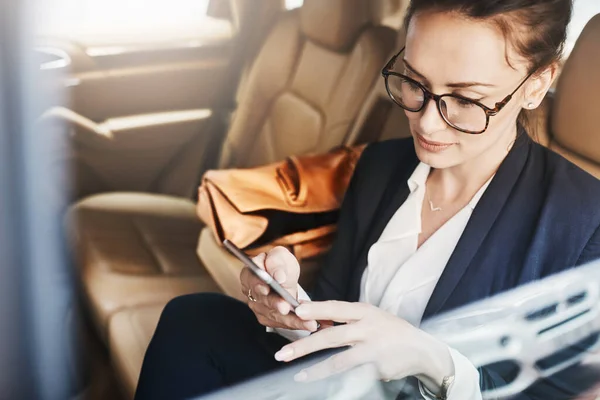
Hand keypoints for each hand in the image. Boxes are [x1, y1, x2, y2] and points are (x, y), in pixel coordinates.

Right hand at [240, 246, 317, 331]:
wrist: (284, 276)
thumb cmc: (280, 264)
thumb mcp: (280, 256)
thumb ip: (277, 264)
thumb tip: (279, 277)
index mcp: (249, 274)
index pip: (251, 279)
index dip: (258, 284)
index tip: (267, 289)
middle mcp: (251, 292)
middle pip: (262, 300)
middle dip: (275, 304)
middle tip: (286, 307)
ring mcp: (257, 307)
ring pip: (273, 315)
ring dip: (289, 319)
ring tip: (306, 320)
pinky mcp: (267, 318)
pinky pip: (280, 323)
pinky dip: (294, 324)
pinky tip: (307, 323)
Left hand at [273, 301, 454, 392]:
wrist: (421, 350)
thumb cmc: (389, 331)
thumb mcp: (370, 317)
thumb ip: (345, 318)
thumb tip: (313, 317)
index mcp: (364, 312)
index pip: (335, 308)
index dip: (315, 310)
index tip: (295, 311)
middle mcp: (368, 328)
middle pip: (331, 336)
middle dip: (305, 346)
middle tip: (283, 353)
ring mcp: (373, 350)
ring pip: (339, 361)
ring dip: (316, 370)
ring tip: (299, 375)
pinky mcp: (378, 369)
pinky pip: (351, 377)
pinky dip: (335, 382)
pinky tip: (321, 386)